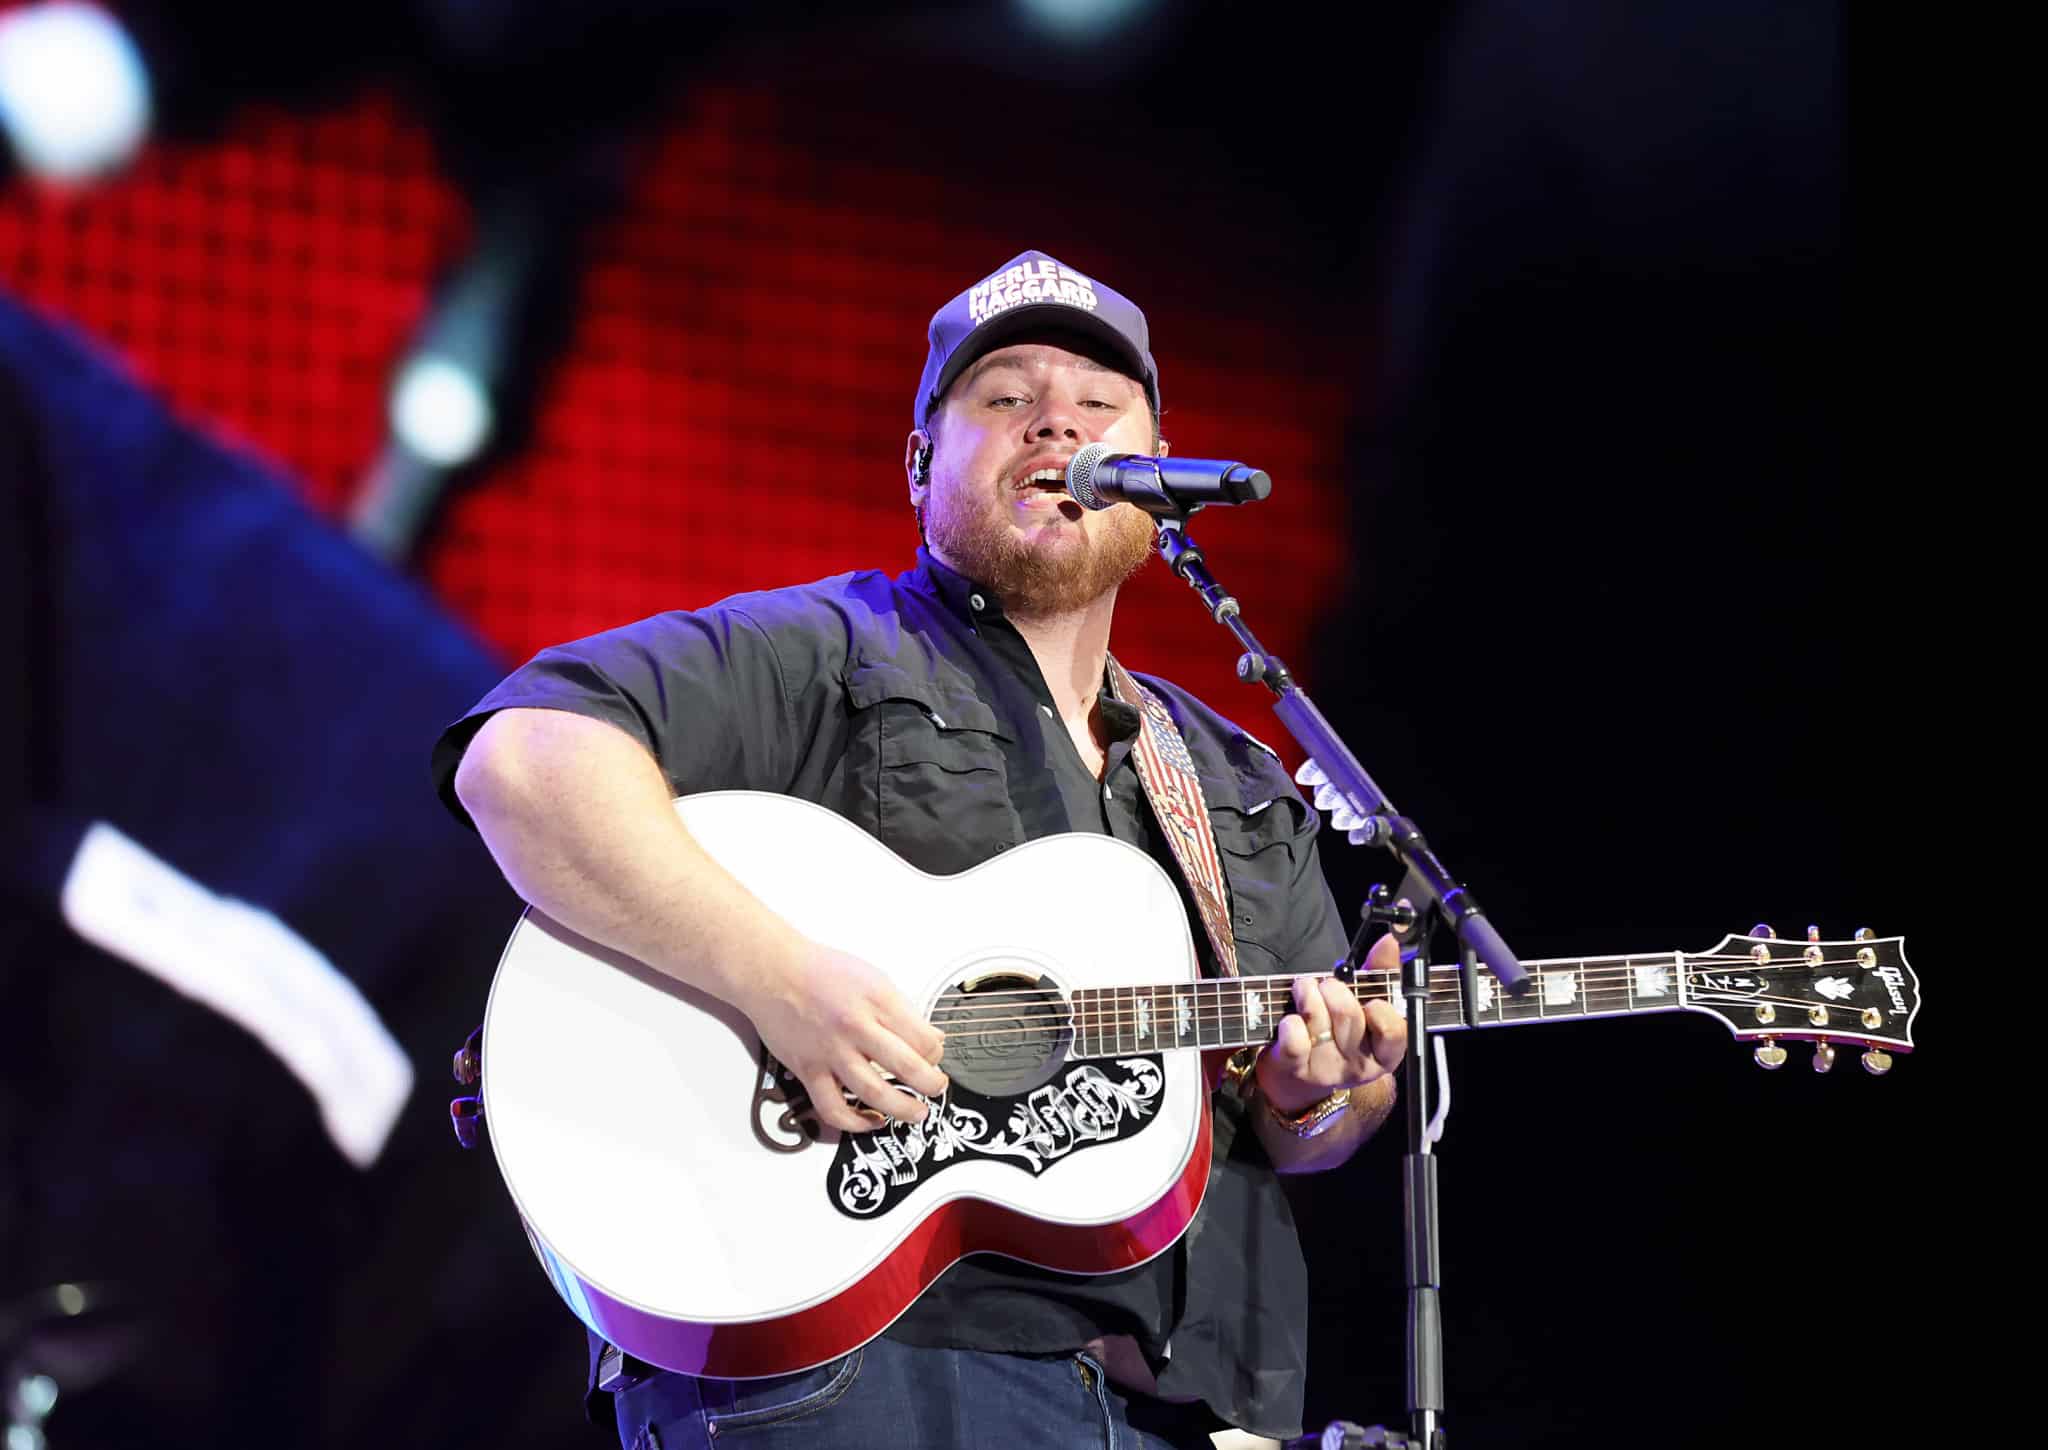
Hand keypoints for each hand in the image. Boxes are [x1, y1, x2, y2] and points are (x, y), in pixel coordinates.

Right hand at [737, 941, 947, 1133]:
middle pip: (907, 1067)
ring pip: (874, 1093)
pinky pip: (834, 1108)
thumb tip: (932, 1038)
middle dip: (931, 1085)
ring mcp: (831, 1051)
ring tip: (916, 1113)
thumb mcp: (874, 978)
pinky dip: (856, 1123)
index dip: (937, 1054)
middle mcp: (856, 1027)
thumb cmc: (820, 971)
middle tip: (936, 1089)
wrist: (772, 972)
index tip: (935, 1058)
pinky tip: (871, 1121)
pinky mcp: (809, 1070)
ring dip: (902, 1109)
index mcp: (878, 1001)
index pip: (923, 1039)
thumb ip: (903, 1010)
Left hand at [1255, 931, 1407, 1116]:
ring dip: (1308, 993)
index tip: (1370, 1000)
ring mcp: (1326, 1069)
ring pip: (1317, 1020)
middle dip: (1334, 989)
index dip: (1381, 1011)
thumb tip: (1391, 940)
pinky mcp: (1295, 1068)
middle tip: (1327, 985)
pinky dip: (1290, 1019)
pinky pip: (1294, 1037)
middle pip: (1349, 1017)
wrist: (1299, 1075)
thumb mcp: (1365, 1005)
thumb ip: (1382, 973)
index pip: (1394, 1033)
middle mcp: (1358, 1065)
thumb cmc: (1337, 1033)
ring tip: (1305, 989)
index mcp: (1384, 1052)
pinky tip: (1290, 1016)